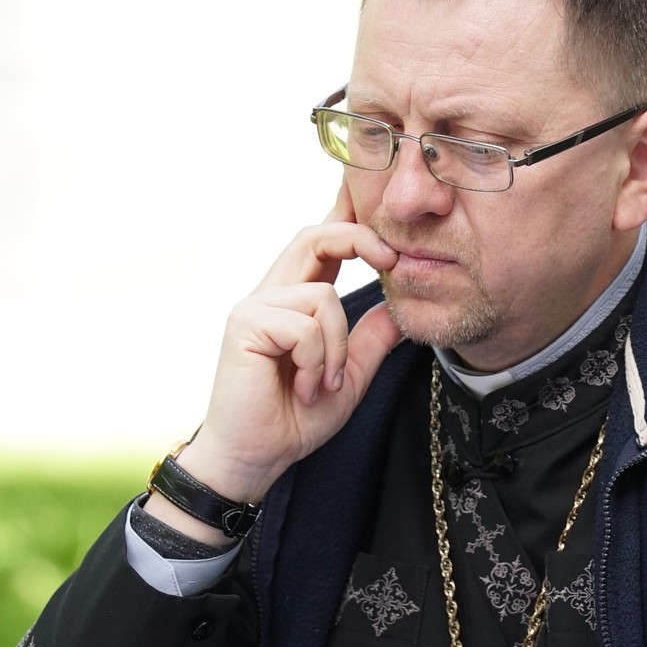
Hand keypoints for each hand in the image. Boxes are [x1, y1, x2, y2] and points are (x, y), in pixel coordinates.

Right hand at [168, 185, 403, 519]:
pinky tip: (307, 388)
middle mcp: (271, 294)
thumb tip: (401, 307)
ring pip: (322, 296)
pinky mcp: (245, 325)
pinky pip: (305, 325)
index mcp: (294, 299)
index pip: (320, 242)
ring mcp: (254, 306)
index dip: (344, 211)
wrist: (257, 458)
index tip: (369, 188)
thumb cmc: (295, 419)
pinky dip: (318, 361)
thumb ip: (371, 340)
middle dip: (358, 238)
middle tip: (393, 261)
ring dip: (337, 347)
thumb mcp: (349, 376)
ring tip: (323, 385)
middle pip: (313, 235)